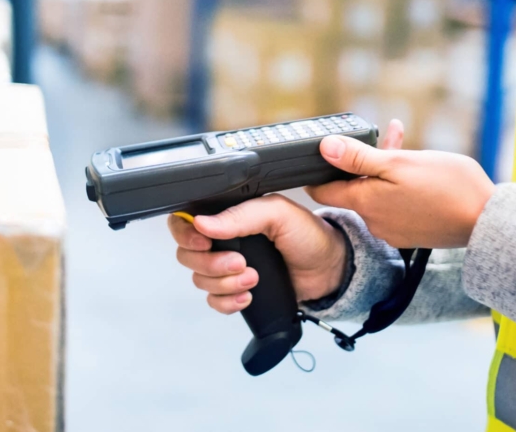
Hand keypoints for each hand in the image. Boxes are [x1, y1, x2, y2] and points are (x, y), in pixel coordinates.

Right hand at [168, 120, 406, 315]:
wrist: (330, 270)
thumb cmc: (308, 235)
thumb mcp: (278, 214)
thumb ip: (241, 215)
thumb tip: (203, 223)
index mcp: (228, 215)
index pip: (186, 221)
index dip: (186, 234)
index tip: (203, 243)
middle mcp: (223, 240)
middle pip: (188, 255)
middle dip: (211, 264)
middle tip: (241, 264)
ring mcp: (227, 267)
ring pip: (200, 280)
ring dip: (224, 283)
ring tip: (253, 280)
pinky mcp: (236, 290)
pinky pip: (214, 301)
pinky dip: (227, 302)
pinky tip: (247, 297)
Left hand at [304, 136, 495, 249]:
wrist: (488, 220)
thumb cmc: (447, 188)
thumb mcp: (399, 163)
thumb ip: (358, 158)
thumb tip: (324, 148)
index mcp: (365, 203)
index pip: (323, 190)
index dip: (318, 169)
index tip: (320, 153)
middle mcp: (374, 222)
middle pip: (354, 187)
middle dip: (362, 159)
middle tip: (379, 135)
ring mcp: (393, 229)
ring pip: (377, 192)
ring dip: (384, 167)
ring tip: (402, 140)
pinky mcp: (411, 231)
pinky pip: (395, 203)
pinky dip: (399, 184)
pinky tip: (417, 166)